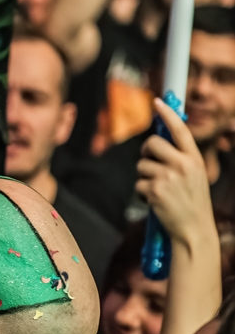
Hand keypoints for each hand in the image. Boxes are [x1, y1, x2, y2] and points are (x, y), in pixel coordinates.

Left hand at [136, 97, 213, 245]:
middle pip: (152, 144)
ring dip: (145, 177)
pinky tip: (155, 201)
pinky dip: (142, 193)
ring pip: (142, 165)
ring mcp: (168, 177)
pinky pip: (138, 184)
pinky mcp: (155, 191)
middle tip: (149, 162)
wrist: (194, 231)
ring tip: (159, 190)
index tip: (157, 102)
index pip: (180, 130)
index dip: (168, 114)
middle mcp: (183, 165)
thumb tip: (158, 143)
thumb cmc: (192, 203)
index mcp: (195, 159)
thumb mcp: (195, 176)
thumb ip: (181, 159)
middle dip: (146, 152)